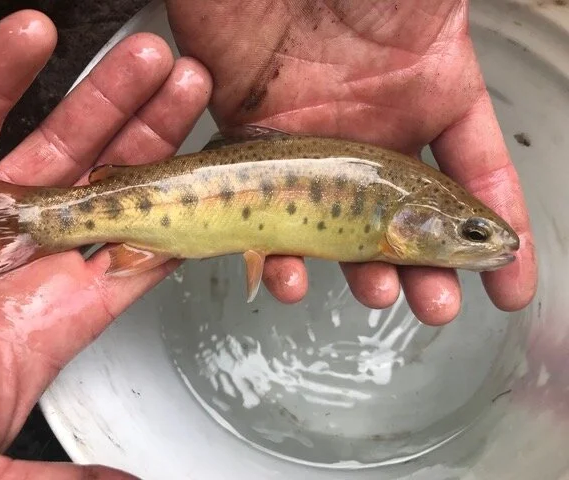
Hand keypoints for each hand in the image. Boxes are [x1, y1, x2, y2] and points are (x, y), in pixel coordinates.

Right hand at [0, 10, 210, 478]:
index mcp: (50, 315)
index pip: (139, 253)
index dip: (183, 213)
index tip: (221, 178)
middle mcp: (23, 257)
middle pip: (112, 184)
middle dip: (155, 134)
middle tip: (196, 90)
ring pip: (52, 142)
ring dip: (100, 98)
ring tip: (149, 61)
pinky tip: (33, 39)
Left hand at [166, 0, 536, 324]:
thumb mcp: (428, 5)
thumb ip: (462, 34)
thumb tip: (548, 27)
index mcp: (426, 90)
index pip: (475, 171)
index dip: (497, 230)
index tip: (510, 282)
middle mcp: (371, 124)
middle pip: (406, 216)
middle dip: (427, 268)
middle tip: (436, 306)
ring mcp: (313, 141)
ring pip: (338, 228)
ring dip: (357, 272)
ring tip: (376, 295)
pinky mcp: (254, 146)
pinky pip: (268, 216)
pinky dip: (277, 256)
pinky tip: (289, 276)